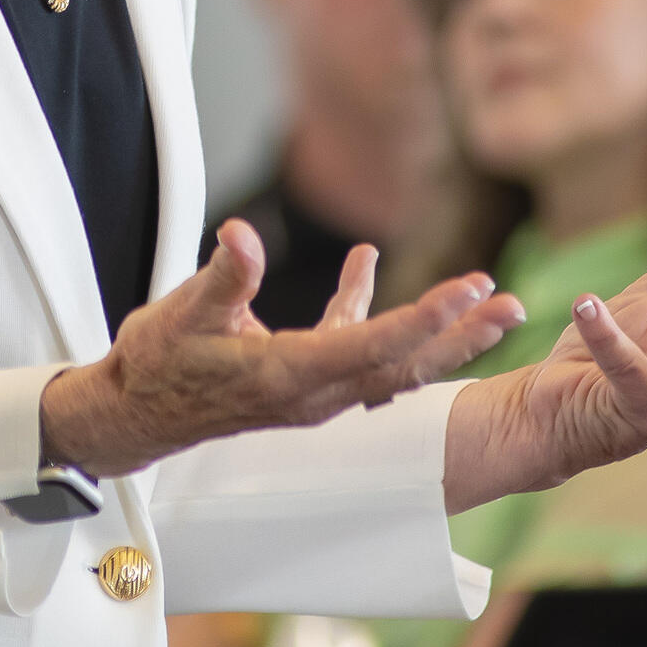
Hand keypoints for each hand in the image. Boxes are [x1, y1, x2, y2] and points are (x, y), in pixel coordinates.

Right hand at [40, 220, 526, 477]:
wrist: (134, 412)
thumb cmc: (155, 364)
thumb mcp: (180, 313)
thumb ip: (222, 276)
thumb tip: (241, 234)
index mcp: (288, 376)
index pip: (371, 348)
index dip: (421, 320)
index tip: (465, 293)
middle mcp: (313, 392)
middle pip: (403, 367)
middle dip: (461, 337)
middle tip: (512, 307)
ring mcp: (312, 390)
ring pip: (391, 363)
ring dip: (440, 332)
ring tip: (484, 299)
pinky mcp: (302, 378)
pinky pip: (352, 345)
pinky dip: (371, 308)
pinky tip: (365, 261)